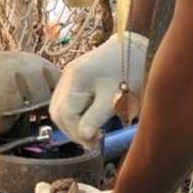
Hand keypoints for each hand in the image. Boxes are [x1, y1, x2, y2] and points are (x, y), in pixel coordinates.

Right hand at [49, 32, 147, 149]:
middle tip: (92, 143)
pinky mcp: (75, 77)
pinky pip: (66, 101)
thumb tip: (84, 137)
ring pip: (60, 108)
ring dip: (72, 124)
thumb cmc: (129, 71)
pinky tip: (88, 120)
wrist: (135, 47)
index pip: (65, 115)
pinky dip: (74, 114)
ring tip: (91, 134)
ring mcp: (69, 76)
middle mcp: (67, 76)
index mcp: (76, 79)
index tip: (94, 145)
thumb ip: (96, 117)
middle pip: (58, 112)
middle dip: (73, 131)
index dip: (77, 134)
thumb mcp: (115, 98)